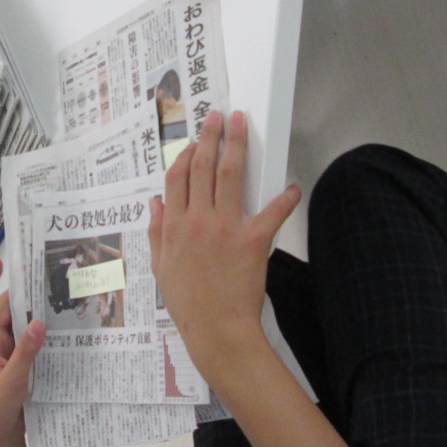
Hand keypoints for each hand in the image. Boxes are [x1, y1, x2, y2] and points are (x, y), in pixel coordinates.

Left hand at [0, 259, 43, 446]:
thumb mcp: (11, 383)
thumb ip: (25, 354)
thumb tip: (39, 323)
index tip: (1, 263)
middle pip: (8, 313)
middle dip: (24, 296)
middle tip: (45, 277)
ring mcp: (9, 358)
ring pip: (23, 329)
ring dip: (37, 317)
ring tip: (59, 299)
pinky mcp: (22, 370)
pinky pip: (33, 347)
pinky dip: (44, 338)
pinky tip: (62, 333)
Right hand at [148, 111, 299, 383]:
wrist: (216, 330)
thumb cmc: (188, 303)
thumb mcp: (161, 267)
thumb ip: (156, 232)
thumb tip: (154, 204)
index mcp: (175, 226)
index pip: (178, 178)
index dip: (187, 154)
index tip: (195, 140)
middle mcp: (198, 220)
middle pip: (203, 167)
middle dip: (211, 137)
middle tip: (218, 116)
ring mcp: (225, 227)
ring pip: (230, 175)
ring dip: (236, 145)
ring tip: (240, 124)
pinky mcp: (252, 240)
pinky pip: (272, 212)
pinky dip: (284, 198)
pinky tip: (292, 186)